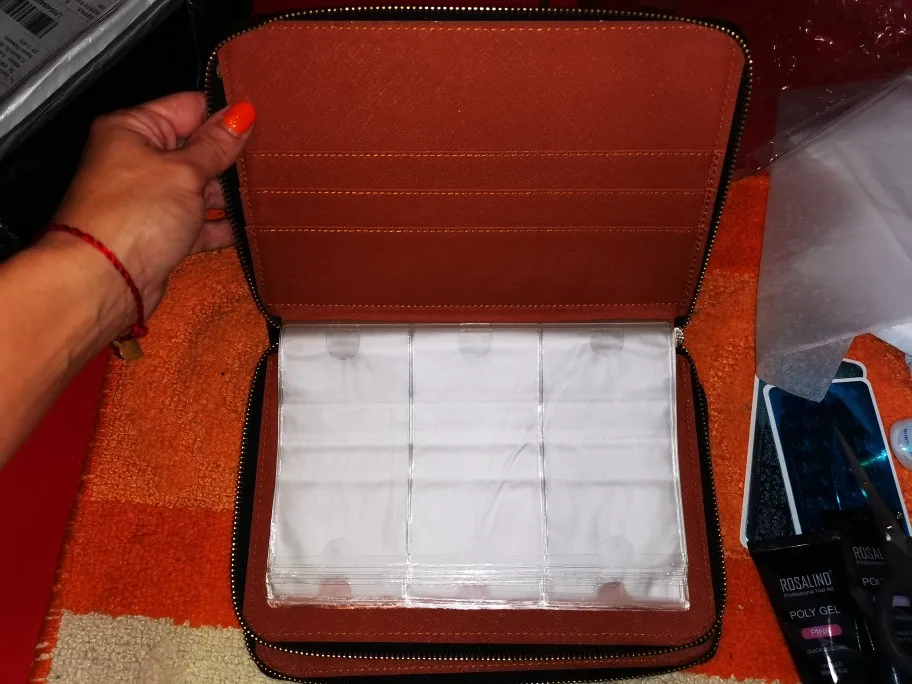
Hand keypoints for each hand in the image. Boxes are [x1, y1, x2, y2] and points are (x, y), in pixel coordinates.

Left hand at [51, 92, 255, 328]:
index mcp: (133, 129)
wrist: (105, 280)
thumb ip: (216, 145)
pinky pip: (198, 223)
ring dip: (228, 194)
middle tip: (267, 159)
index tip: (259, 121)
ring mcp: (149, 199)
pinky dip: (221, 225)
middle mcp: (137, 160)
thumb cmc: (130, 216)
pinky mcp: (160, 233)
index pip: (187, 108)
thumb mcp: (185, 170)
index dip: (223, 114)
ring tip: (264, 192)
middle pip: (195, 149)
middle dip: (229, 157)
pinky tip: (248, 226)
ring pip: (199, 188)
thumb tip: (240, 116)